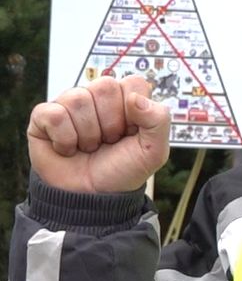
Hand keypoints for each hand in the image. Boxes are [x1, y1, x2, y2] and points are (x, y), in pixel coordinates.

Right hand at [27, 75, 170, 193]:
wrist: (93, 198)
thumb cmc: (122, 170)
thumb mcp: (154, 151)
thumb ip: (158, 120)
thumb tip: (135, 98)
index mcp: (125, 99)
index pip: (134, 83)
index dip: (134, 112)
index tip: (130, 133)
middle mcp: (96, 97)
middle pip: (104, 87)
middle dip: (110, 123)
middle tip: (108, 142)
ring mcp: (68, 105)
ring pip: (77, 99)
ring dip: (87, 134)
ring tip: (88, 147)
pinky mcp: (43, 117)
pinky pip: (53, 115)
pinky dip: (64, 139)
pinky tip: (67, 149)